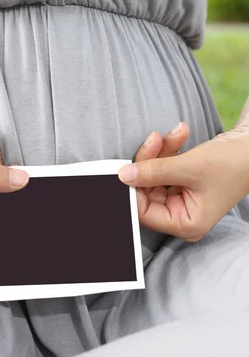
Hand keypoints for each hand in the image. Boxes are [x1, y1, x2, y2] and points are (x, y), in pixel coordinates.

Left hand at [119, 122, 248, 241]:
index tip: (126, 167)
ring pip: (154, 176)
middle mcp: (182, 215)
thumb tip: (124, 175)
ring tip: (174, 133)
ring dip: (160, 151)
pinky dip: (169, 150)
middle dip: (149, 161)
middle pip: (147, 191)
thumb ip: (154, 171)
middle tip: (154, 139)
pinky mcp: (182, 183)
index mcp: (185, 223)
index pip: (144, 212)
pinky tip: (180, 133)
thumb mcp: (190, 166)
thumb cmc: (232, 163)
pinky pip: (164, 167)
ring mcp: (181, 199)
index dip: (133, 189)